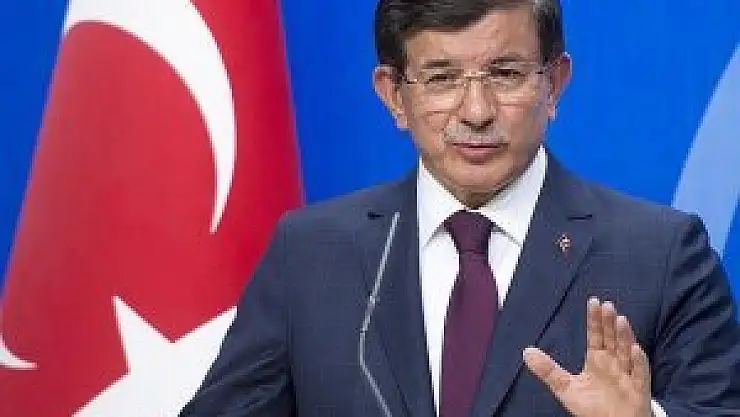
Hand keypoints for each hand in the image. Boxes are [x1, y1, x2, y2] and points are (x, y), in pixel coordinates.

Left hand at [523, 298, 651, 416]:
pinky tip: (635, 349)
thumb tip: (526, 351)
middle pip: (612, 340)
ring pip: (626, 353)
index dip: (595, 320)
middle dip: (609, 323)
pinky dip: (638, 363)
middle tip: (607, 305)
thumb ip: (548, 370)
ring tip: (620, 320)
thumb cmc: (592, 408)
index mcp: (597, 361)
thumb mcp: (565, 387)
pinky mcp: (638, 391)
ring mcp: (627, 376)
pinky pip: (640, 376)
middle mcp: (613, 364)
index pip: (596, 336)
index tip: (594, 301)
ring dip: (624, 337)